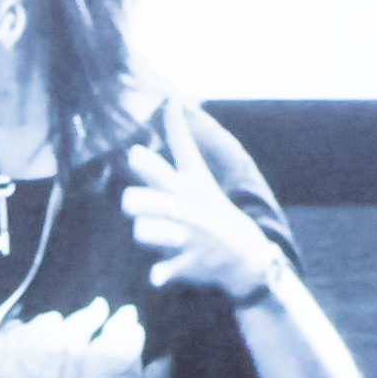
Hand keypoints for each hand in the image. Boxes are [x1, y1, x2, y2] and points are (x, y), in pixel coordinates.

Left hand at [121, 140, 282, 302]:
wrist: (243, 251)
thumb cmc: (208, 207)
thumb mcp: (197, 173)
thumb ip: (180, 140)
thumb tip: (171, 100)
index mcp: (183, 186)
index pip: (163, 168)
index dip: (145, 163)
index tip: (134, 154)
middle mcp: (184, 208)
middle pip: (144, 201)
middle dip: (134, 201)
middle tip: (133, 203)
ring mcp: (187, 236)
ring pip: (146, 231)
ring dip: (144, 233)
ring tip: (150, 233)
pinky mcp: (188, 262)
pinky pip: (166, 269)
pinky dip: (161, 274)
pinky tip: (155, 278)